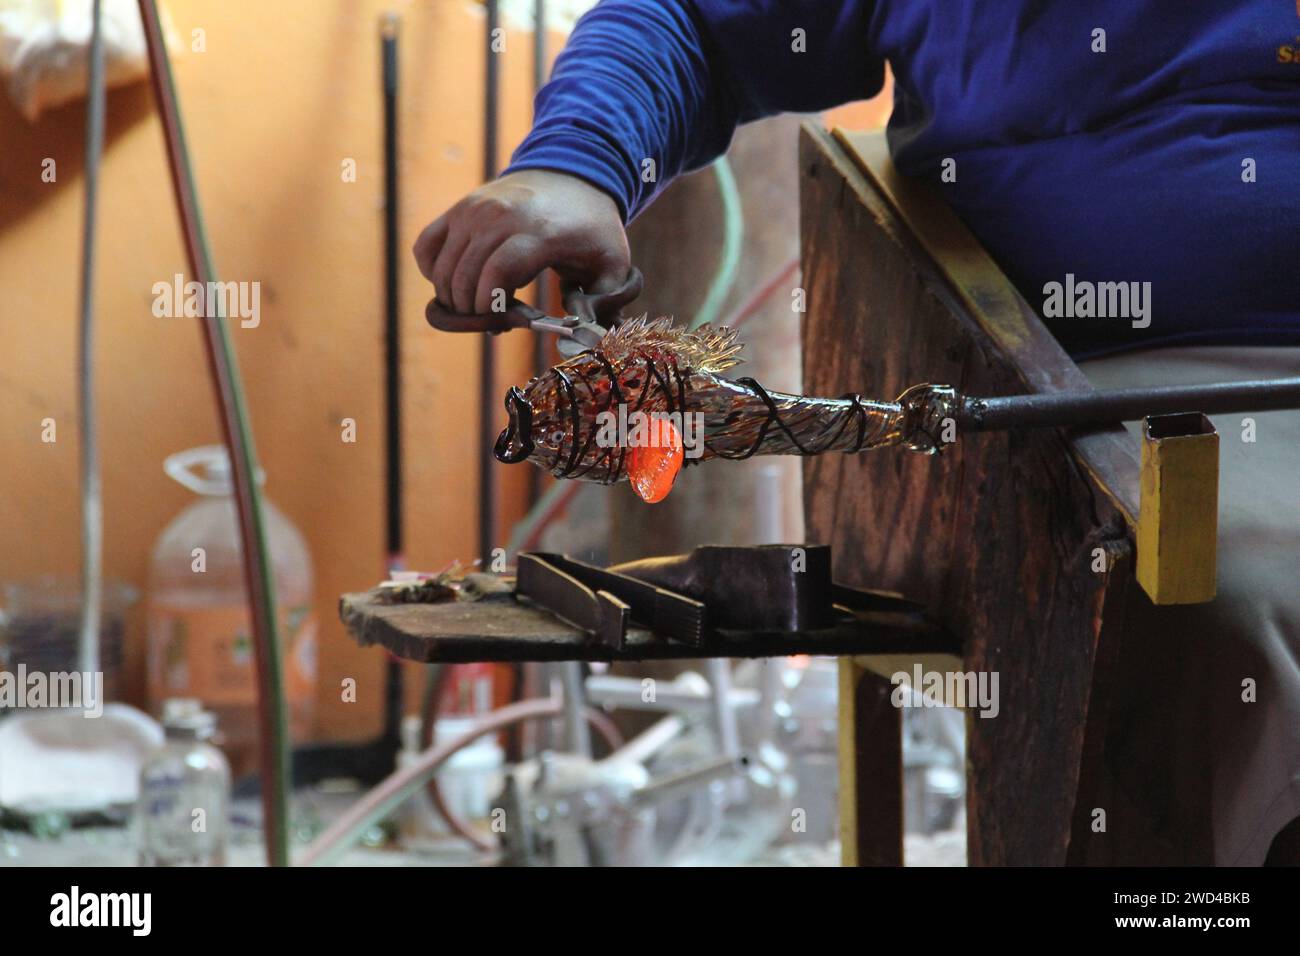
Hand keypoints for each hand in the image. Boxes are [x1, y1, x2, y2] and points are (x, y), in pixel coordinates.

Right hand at [412, 170, 629, 315]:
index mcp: (539, 231)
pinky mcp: (457, 210)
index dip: (492, 306)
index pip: (497, 272)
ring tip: (485, 303)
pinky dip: (435, 274)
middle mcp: (499, 216)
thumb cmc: (592, 228)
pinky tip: (463, 281)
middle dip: (476, 313)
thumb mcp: (613, 264)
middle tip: (500, 320)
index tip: (505, 322)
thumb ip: (605, 304)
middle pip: (465, 278)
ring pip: (442, 271)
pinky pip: (424, 250)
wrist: (572, 174)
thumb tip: (584, 335)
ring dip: (457, 300)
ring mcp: (473, 210)